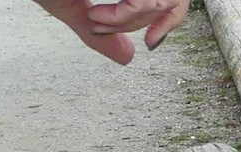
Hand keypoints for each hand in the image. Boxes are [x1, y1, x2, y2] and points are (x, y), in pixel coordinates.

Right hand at [34, 0, 190, 65]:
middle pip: (170, 1)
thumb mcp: (71, 6)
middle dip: (138, 25)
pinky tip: (97, 15)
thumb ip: (99, 32)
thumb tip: (127, 57)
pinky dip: (121, 17)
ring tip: (96, 18)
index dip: (169, 23)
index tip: (151, 42)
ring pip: (158, 2)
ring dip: (127, 23)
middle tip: (104, 25)